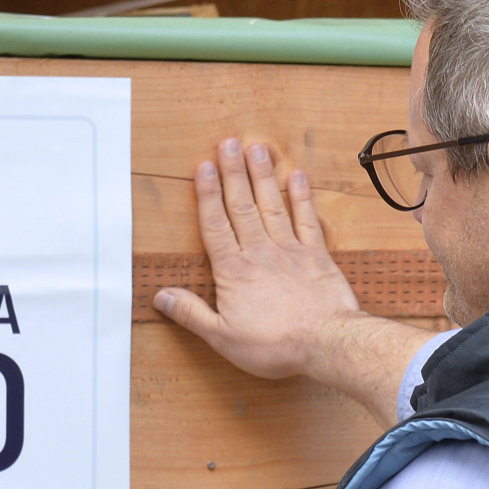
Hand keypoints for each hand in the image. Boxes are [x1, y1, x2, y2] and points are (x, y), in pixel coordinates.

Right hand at [153, 139, 365, 379]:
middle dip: (233, 172)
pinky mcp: (316, 256)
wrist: (326, 343)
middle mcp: (260, 252)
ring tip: (255, 148)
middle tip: (227, 143)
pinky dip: (302, 197)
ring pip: (272, 205)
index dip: (207, 194)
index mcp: (233, 271)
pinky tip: (297, 177)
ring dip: (262, 176)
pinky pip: (307, 220)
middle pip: (241, 206)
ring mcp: (290, 250)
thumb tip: (162, 298)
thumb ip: (191, 314)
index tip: (203, 168)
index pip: (215, 225)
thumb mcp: (222, 338)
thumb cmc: (275, 345)